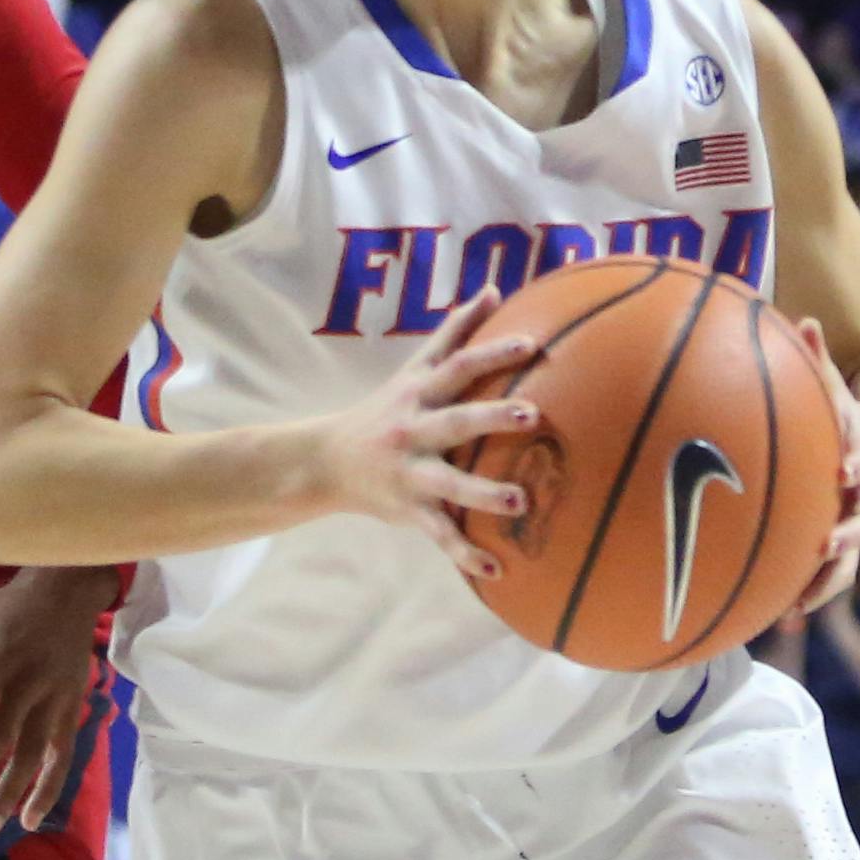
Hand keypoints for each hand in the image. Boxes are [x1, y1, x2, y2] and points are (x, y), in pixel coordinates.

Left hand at [0, 558, 121, 833]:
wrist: (66, 594)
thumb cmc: (2, 610)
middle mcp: (29, 682)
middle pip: (0, 737)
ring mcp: (55, 700)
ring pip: (33, 754)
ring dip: (10, 793)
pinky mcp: (73, 711)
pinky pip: (63, 757)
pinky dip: (49, 789)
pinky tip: (29, 818)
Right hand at [305, 297, 541, 580]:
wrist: (326, 461)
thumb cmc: (386, 408)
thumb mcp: (414, 367)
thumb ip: (455, 330)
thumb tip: (495, 289)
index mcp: (420, 393)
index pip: (460, 366)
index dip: (493, 353)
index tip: (532, 345)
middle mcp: (414, 430)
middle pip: (456, 420)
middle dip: (492, 418)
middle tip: (534, 416)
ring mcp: (410, 473)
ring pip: (448, 484)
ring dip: (483, 494)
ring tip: (520, 502)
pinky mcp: (408, 510)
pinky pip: (439, 534)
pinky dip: (465, 554)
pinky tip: (496, 570)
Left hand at [791, 315, 859, 615]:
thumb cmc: (834, 418)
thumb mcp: (828, 388)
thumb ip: (816, 361)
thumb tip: (804, 319)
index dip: (859, 463)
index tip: (845, 470)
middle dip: (850, 534)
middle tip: (830, 543)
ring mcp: (851, 529)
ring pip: (847, 563)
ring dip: (827, 582)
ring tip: (801, 603)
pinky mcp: (832, 553)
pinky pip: (820, 579)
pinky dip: (802, 598)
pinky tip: (776, 624)